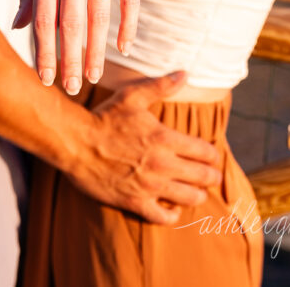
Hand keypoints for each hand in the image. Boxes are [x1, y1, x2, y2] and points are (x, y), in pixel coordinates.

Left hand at [13, 0, 141, 92]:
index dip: (43, 52)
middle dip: (70, 60)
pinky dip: (128, 25)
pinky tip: (124, 47)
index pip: (43, 18)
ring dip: (97, 51)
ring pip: (100, 16)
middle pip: (71, 23)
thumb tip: (17, 27)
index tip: (44, 81)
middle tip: (71, 90)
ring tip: (95, 77)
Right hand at [70, 72, 222, 222]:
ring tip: (197, 191)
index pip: (205, 152)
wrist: (76, 143)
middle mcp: (162, 164)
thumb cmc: (105, 117)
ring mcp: (149, 186)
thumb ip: (161, 86)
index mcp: (165, 138)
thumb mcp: (133, 95)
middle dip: (212, 176)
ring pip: (189, 198)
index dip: (213, 155)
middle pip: (203, 177)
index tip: (212, 156)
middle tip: (212, 176)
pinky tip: (173, 207)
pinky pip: (164, 217)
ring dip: (198, 195)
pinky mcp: (135, 203)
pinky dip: (173, 214)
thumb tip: (184, 73)